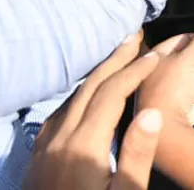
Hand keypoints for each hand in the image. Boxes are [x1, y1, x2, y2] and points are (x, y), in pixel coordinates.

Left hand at [23, 35, 164, 189]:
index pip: (113, 93)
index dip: (135, 71)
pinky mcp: (38, 155)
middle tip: (136, 38)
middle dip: (115, 59)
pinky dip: (81, 93)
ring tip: (117, 58)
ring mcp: (45, 145)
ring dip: (97, 73)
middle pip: (91, 86)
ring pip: (73, 96)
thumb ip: (138, 154)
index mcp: (85, 144)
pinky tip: (87, 96)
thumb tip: (152, 112)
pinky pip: (60, 112)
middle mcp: (61, 137)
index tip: (155, 55)